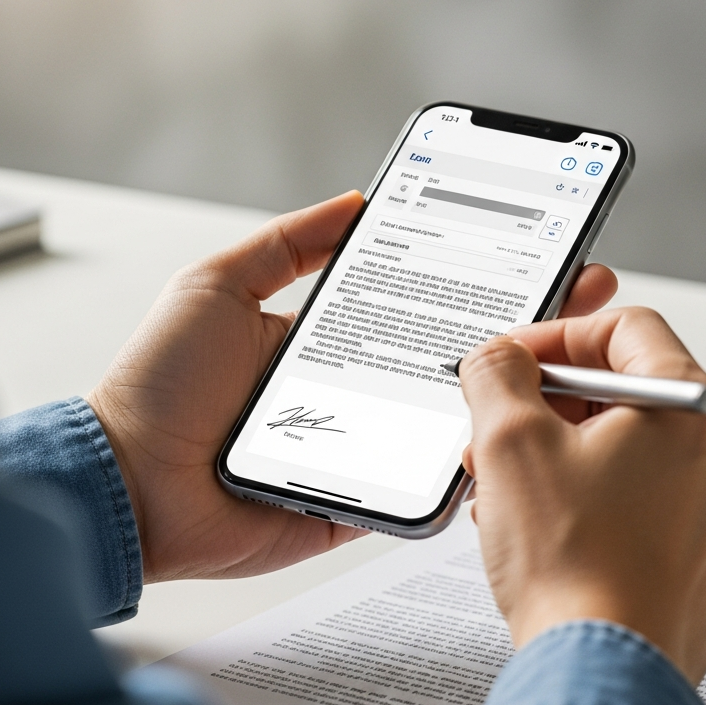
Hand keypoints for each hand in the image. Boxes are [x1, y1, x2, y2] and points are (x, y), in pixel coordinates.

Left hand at [88, 192, 617, 582]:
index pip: (420, 303)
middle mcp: (358, 392)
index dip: (476, 279)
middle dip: (516, 329)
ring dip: (503, 397)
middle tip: (576, 298)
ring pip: (450, 422)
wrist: (128, 486)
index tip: (531, 253)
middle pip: (449, 359)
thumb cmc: (160, 386)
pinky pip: (424, 489)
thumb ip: (287, 244)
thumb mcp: (219, 287)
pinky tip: (510, 435)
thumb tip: (355, 202)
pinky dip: (466, 469)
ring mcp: (366, 450)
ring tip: (563, 364)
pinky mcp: (363, 503)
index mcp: (334, 340)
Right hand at [459, 308, 705, 684]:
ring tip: (508, 489)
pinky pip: (644, 502)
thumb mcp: (510, 442)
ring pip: (630, 451)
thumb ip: (497, 373)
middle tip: (500, 428)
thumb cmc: (576, 569)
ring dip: (562, 456)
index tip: (515, 361)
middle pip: (627, 393)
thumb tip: (499, 359)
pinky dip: (592, 500)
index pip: (626, 328)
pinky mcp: (705, 558)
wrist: (604, 677)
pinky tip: (544, 528)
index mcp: (692, 410)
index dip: (556, 336)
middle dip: (550, 406)